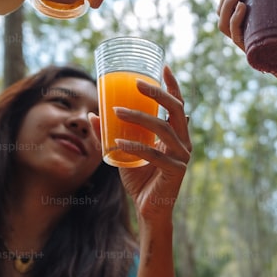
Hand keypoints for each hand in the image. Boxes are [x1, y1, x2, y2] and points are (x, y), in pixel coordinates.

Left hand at [89, 66, 191, 223]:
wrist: (148, 209)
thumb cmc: (140, 179)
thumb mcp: (123, 152)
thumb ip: (111, 134)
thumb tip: (92, 114)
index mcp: (176, 134)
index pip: (177, 105)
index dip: (173, 85)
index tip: (164, 66)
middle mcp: (184, 142)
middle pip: (175, 110)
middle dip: (158, 93)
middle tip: (137, 83)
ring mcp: (182, 156)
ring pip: (163, 129)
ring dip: (139, 117)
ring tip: (117, 111)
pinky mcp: (175, 171)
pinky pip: (154, 154)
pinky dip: (135, 146)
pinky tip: (118, 142)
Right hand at [216, 0, 276, 93]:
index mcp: (257, 20)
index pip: (233, 0)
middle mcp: (249, 32)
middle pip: (224, 10)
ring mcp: (250, 43)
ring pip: (224, 23)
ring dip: (227, 4)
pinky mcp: (255, 54)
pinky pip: (237, 38)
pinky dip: (236, 22)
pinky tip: (242, 8)